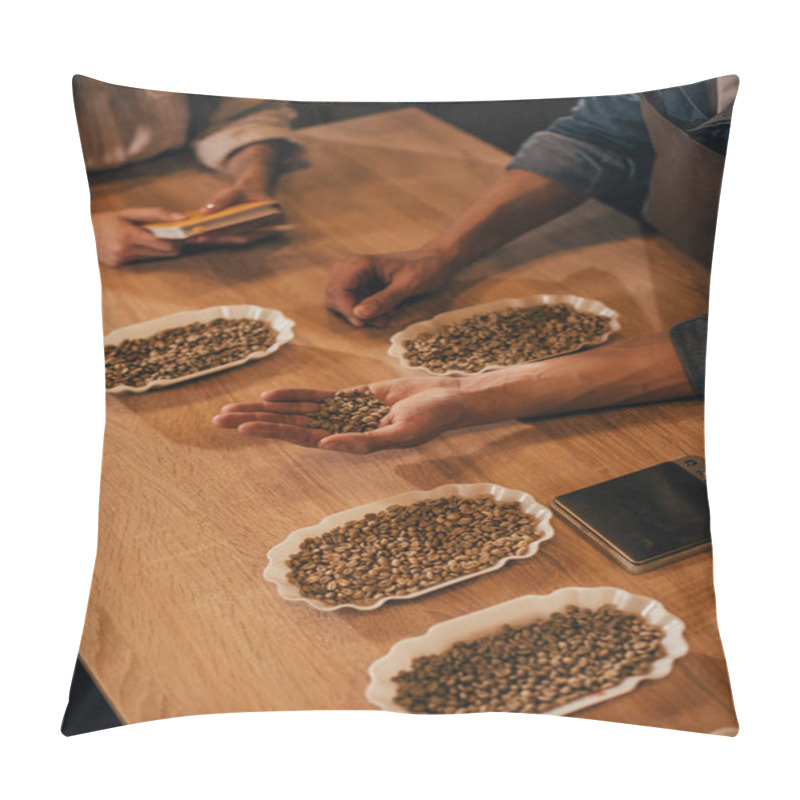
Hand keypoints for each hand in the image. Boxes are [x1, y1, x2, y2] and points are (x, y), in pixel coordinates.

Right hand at [91, 208, 185, 266]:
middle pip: (162, 253)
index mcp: (128, 235)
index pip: (163, 244)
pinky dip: (146, 253)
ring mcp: (121, 260)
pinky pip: (141, 260)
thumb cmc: (106, 219)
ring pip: (153, 258)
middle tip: (181, 237)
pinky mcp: (119, 265)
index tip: (186, 235)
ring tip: (165, 239)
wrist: (79, 233)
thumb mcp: (128, 213)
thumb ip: (155, 214)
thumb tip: (181, 217)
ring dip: (161, 250)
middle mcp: (124, 250)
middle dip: (173, 245)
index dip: (178, 241)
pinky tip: (145, 245)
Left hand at [193, 186, 284, 246]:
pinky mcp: (256, 238)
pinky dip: (221, 239)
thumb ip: (222, 199)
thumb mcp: (236, 190)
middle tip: (199, 236)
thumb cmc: (247, 192)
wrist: (257, 193)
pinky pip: (237, 240)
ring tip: (199, 238)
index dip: (226, 228)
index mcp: (275, 215)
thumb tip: (205, 212)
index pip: (247, 224)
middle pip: (242, 234)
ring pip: (239, 239)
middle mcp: (274, 228)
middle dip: (219, 236)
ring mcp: (266, 235)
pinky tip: (206, 238)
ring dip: (218, 240)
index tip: (206, 230)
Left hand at [211, 376, 465, 453]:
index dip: (270, 431)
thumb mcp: (403, 433)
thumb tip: (328, 446)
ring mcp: (345, 413)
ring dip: (266, 409)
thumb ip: (366, 443)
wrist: (449, 398)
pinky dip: (294, 395)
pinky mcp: (353, 397)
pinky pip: (317, 397)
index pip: (301, 436)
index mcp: (350, 442)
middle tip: (218, 419)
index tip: (241, 428)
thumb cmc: (433, 419)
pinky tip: (271, 394)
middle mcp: (341, 429)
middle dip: (254, 420)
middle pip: (289, 424)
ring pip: (297, 411)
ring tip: (234, 409)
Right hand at [325, 248, 454, 327]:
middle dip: (354, 313)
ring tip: (386, 317)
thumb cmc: (425, 268)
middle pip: (335, 297)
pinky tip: (387, 314)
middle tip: (382, 320)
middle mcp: (352, 269)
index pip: (338, 289)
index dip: (346, 309)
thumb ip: (383, 299)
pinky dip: (367, 314)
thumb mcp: (407, 285)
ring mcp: (356, 278)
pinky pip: (354, 305)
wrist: (436, 262)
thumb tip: (358, 314)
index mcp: (360, 264)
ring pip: (342, 303)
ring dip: (361, 315)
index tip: (362, 323)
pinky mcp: (362, 287)